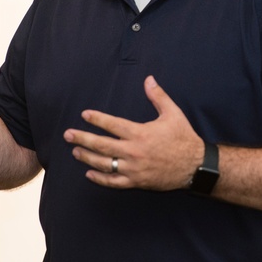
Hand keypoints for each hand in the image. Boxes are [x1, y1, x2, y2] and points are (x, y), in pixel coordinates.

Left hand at [64, 76, 203, 191]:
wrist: (194, 166)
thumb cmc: (183, 138)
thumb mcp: (173, 114)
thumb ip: (158, 96)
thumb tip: (148, 79)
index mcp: (141, 133)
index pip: (113, 125)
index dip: (97, 119)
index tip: (84, 115)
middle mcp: (134, 152)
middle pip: (102, 145)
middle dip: (83, 138)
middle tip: (68, 134)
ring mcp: (134, 169)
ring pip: (104, 164)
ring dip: (87, 158)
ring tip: (75, 151)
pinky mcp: (136, 182)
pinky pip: (114, 182)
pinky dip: (100, 179)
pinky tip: (89, 174)